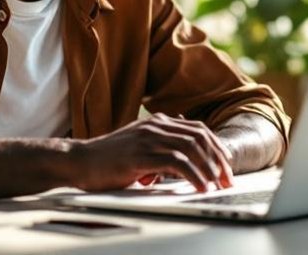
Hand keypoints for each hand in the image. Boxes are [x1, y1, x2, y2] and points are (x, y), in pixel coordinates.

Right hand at [71, 113, 233, 192]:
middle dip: (218, 159)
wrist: (79, 161)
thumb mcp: (138, 145)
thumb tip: (182, 153)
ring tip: (217, 185)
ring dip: (209, 168)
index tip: (226, 163)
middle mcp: (155, 126)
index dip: (215, 145)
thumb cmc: (108, 158)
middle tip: (227, 179)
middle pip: (199, 137)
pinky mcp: (141, 155)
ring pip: (191, 149)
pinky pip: (177, 163)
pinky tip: (200, 186)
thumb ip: (159, 144)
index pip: (197, 129)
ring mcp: (148, 139)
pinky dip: (194, 175)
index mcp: (156, 122)